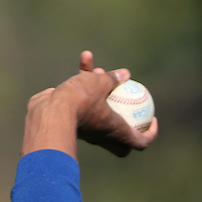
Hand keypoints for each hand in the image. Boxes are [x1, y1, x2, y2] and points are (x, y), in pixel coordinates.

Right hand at [21, 50, 158, 158]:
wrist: (49, 112)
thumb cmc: (80, 102)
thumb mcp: (99, 84)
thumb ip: (112, 79)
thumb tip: (125, 74)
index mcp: (116, 131)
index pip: (139, 143)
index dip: (149, 134)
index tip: (152, 120)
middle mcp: (103, 134)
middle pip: (121, 138)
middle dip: (126, 123)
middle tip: (128, 103)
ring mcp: (87, 128)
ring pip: (99, 110)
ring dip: (100, 89)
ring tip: (98, 68)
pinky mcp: (71, 118)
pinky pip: (82, 101)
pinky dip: (83, 82)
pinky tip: (85, 58)